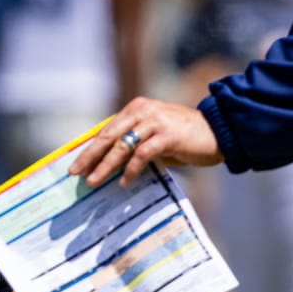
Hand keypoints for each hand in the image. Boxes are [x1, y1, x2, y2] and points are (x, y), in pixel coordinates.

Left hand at [68, 96, 222, 188]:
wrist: (217, 131)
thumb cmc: (184, 137)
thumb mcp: (154, 135)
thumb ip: (134, 143)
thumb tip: (109, 164)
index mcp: (136, 109)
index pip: (106, 130)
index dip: (89, 148)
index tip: (75, 165)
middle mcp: (142, 111)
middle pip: (109, 136)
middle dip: (90, 156)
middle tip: (76, 173)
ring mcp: (155, 121)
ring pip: (122, 145)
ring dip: (106, 165)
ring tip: (94, 181)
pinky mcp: (167, 135)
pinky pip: (142, 154)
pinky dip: (131, 169)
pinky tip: (124, 182)